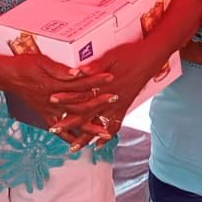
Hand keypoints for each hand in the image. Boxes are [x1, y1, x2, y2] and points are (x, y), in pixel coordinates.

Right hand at [5, 53, 106, 130]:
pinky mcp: (46, 116)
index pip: (81, 83)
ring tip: (106, 134)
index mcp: (55, 85)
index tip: (111, 78)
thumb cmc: (24, 65)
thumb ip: (60, 69)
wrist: (7, 76)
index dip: (96, 80)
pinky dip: (70, 138)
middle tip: (115, 102)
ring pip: (74, 121)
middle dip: (100, 104)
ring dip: (90, 128)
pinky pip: (59, 130)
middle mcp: (54, 101)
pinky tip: (80, 144)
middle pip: (81, 104)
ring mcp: (50, 110)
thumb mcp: (42, 61)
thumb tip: (78, 72)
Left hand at [47, 40, 167, 147]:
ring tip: (74, 148)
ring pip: (99, 124)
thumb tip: (79, 71)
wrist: (150, 59)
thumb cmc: (130, 54)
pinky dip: (107, 135)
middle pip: (86, 113)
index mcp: (103, 84)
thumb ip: (95, 65)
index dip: (66, 98)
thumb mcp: (111, 56)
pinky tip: (99, 145)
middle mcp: (109, 97)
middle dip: (69, 123)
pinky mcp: (124, 107)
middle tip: (54, 130)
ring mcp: (117, 104)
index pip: (81, 93)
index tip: (51, 101)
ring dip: (86, 137)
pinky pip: (116, 125)